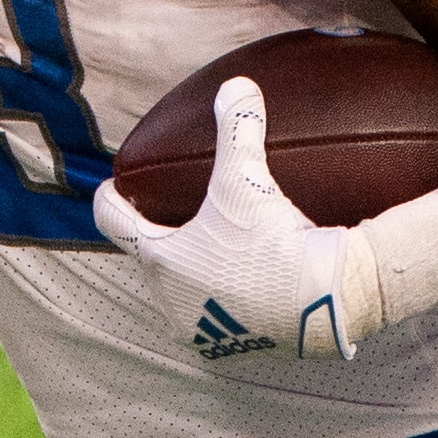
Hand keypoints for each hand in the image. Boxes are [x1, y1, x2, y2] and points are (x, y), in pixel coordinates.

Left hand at [94, 78, 381, 360]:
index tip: (113, 189)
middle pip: (148, 260)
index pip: (113, 222)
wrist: (327, 303)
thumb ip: (238, 129)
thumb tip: (236, 84)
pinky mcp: (233, 352)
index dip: (110, 200)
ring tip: (209, 250)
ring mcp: (201, 332)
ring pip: (180, 294)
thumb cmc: (275, 240)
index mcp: (160, 261)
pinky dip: (222, 301)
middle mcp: (170, 302)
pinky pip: (216, 320)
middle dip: (157, 238)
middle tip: (171, 215)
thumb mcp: (249, 180)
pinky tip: (243, 284)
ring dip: (190, 273)